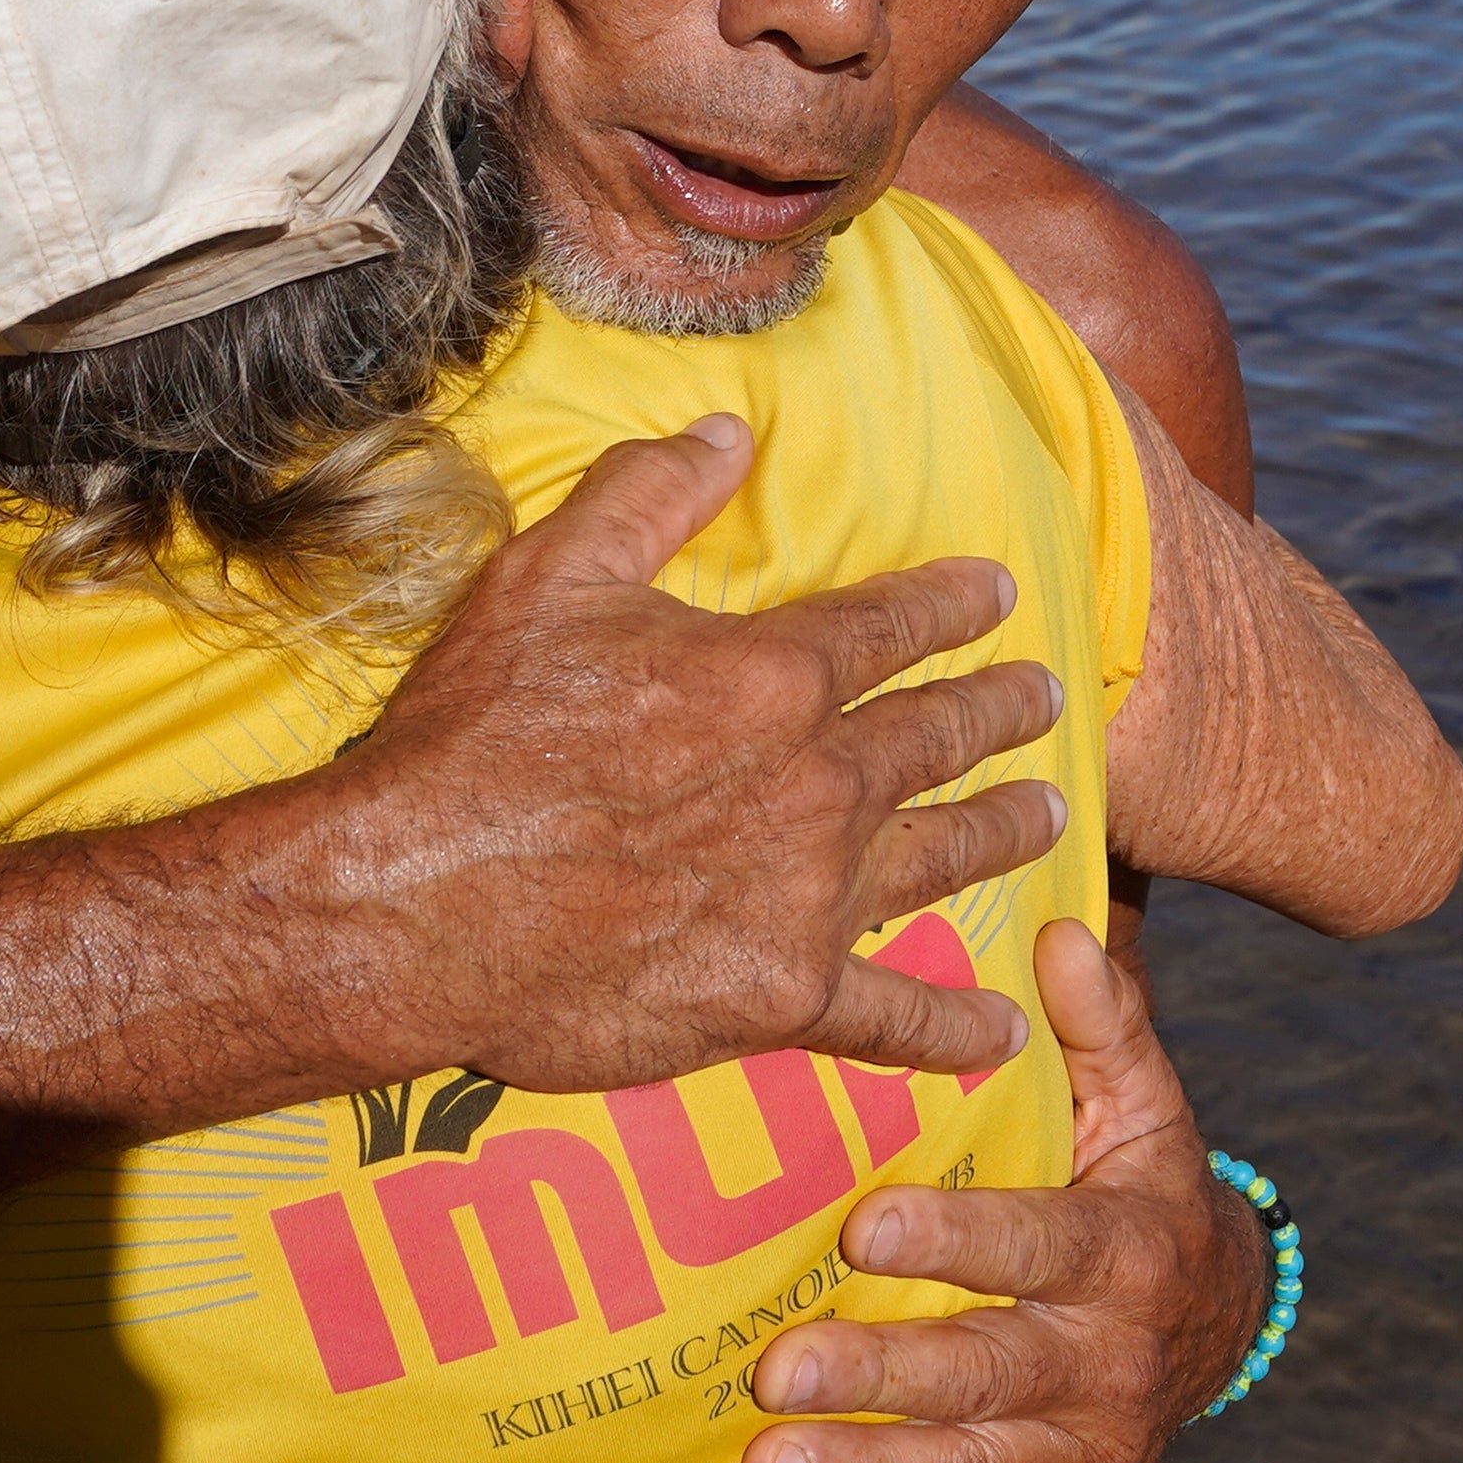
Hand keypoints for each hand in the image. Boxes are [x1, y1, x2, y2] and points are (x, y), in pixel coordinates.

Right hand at [329, 417, 1062, 1093]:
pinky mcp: (780, 995)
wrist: (415, 903)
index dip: (950, 605)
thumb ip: (649, 496)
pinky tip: (998, 1030)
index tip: (996, 594)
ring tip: (1047, 816)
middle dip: (997, 712)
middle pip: (934, 738)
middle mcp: (816, 784)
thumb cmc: (473, 737)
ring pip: (941, 856)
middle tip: (1043, 700)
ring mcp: (809, 896)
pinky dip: (951, 1026)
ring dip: (1002, 832)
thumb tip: (729, 432)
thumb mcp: (548, 579)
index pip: (889, 626)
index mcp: (771, 676)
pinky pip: (890, 1015)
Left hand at [734, 918, 1264, 1462]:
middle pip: (986, 1375)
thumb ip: (1103, 1024)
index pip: (1035, 1246)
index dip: (954, 1240)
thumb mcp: (1145, 1106)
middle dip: (878, 1378)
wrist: (1222, 1323)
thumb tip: (1058, 925)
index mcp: (1124, 1251)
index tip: (861, 1226)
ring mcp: (1094, 1451)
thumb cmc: (1144, 1191)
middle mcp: (1109, 1362)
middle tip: (771, 1377)